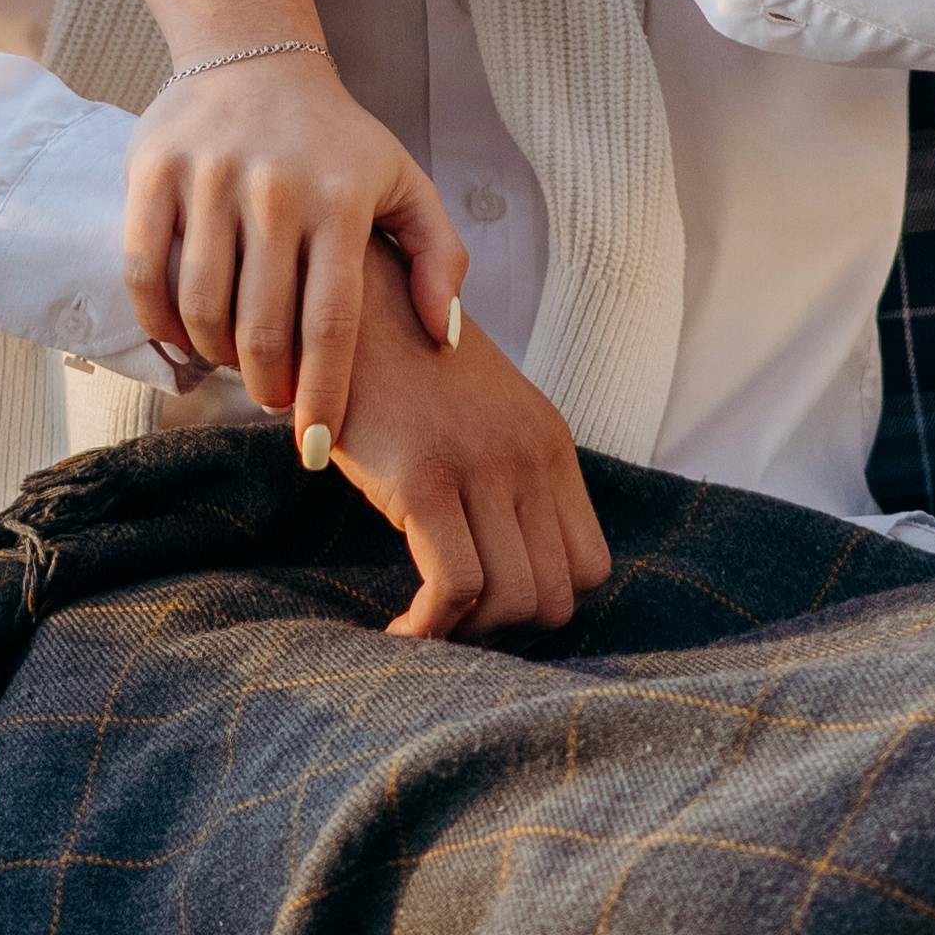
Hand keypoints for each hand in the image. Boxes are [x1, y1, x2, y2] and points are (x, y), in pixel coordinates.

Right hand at [123, 57, 464, 435]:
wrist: (255, 56)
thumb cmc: (337, 139)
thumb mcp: (405, 184)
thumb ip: (438, 257)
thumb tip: (441, 335)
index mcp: (342, 200)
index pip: (332, 322)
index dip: (322, 393)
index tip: (314, 445)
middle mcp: (277, 190)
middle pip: (264, 328)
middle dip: (268, 386)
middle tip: (274, 399)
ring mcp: (212, 178)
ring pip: (203, 307)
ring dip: (216, 358)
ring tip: (234, 364)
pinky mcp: (156, 171)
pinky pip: (147, 271)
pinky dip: (161, 321)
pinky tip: (183, 337)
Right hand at [325, 300, 612, 642]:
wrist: (344, 303)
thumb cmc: (397, 368)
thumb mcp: (474, 416)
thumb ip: (502, 476)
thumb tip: (505, 564)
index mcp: (549, 444)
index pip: (589, 566)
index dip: (541, 600)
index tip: (489, 605)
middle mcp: (529, 457)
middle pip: (556, 596)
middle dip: (502, 626)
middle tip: (451, 619)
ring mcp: (482, 466)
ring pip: (511, 600)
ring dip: (466, 632)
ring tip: (424, 622)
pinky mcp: (424, 479)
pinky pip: (455, 588)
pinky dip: (429, 627)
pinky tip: (399, 629)